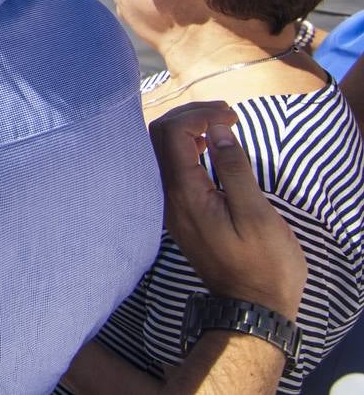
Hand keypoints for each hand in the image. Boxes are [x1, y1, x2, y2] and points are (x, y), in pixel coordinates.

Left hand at [151, 101, 305, 317]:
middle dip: (190, 116)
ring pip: (160, 151)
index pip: (171, 134)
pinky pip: (167, 168)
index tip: (232, 115)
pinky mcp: (177, 212)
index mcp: (184, 194)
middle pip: (158, 137)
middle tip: (227, 116)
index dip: (199, 114)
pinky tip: (207, 149)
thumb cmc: (263, 264)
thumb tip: (217, 130)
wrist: (251, 306)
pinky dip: (185, 149)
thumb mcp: (256, 214)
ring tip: (221, 126)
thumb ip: (235, 169)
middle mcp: (166, 198)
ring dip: (186, 130)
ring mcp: (169, 206)